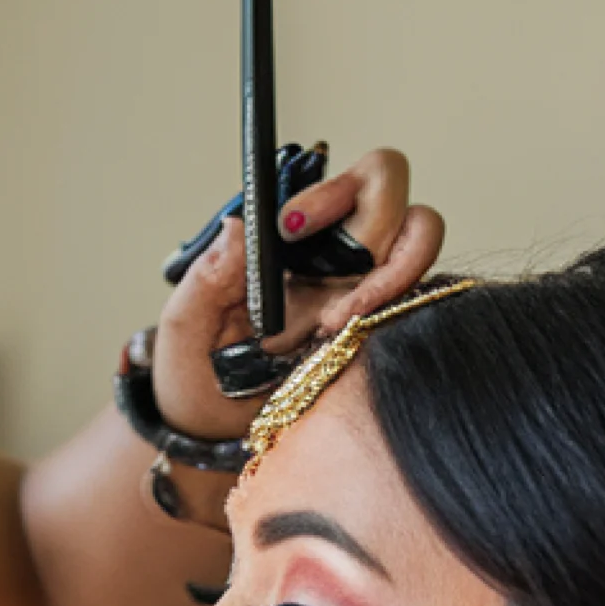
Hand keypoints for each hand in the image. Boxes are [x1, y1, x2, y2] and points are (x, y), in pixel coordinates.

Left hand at [152, 147, 445, 440]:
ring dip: (389, 278)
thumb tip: (240, 225)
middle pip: (394, 191)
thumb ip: (208, 274)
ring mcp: (363, 286)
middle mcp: (334, 249)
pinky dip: (389, 316)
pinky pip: (414, 303)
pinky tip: (342, 346)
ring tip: (335, 323)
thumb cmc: (195, 371)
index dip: (335, 189)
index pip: (337, 175)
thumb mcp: (186, 323)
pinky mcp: (380, 328)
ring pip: (418, 240)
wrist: (212, 430)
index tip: (291, 224)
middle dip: (372, 231)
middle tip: (326, 289)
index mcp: (290, 234)